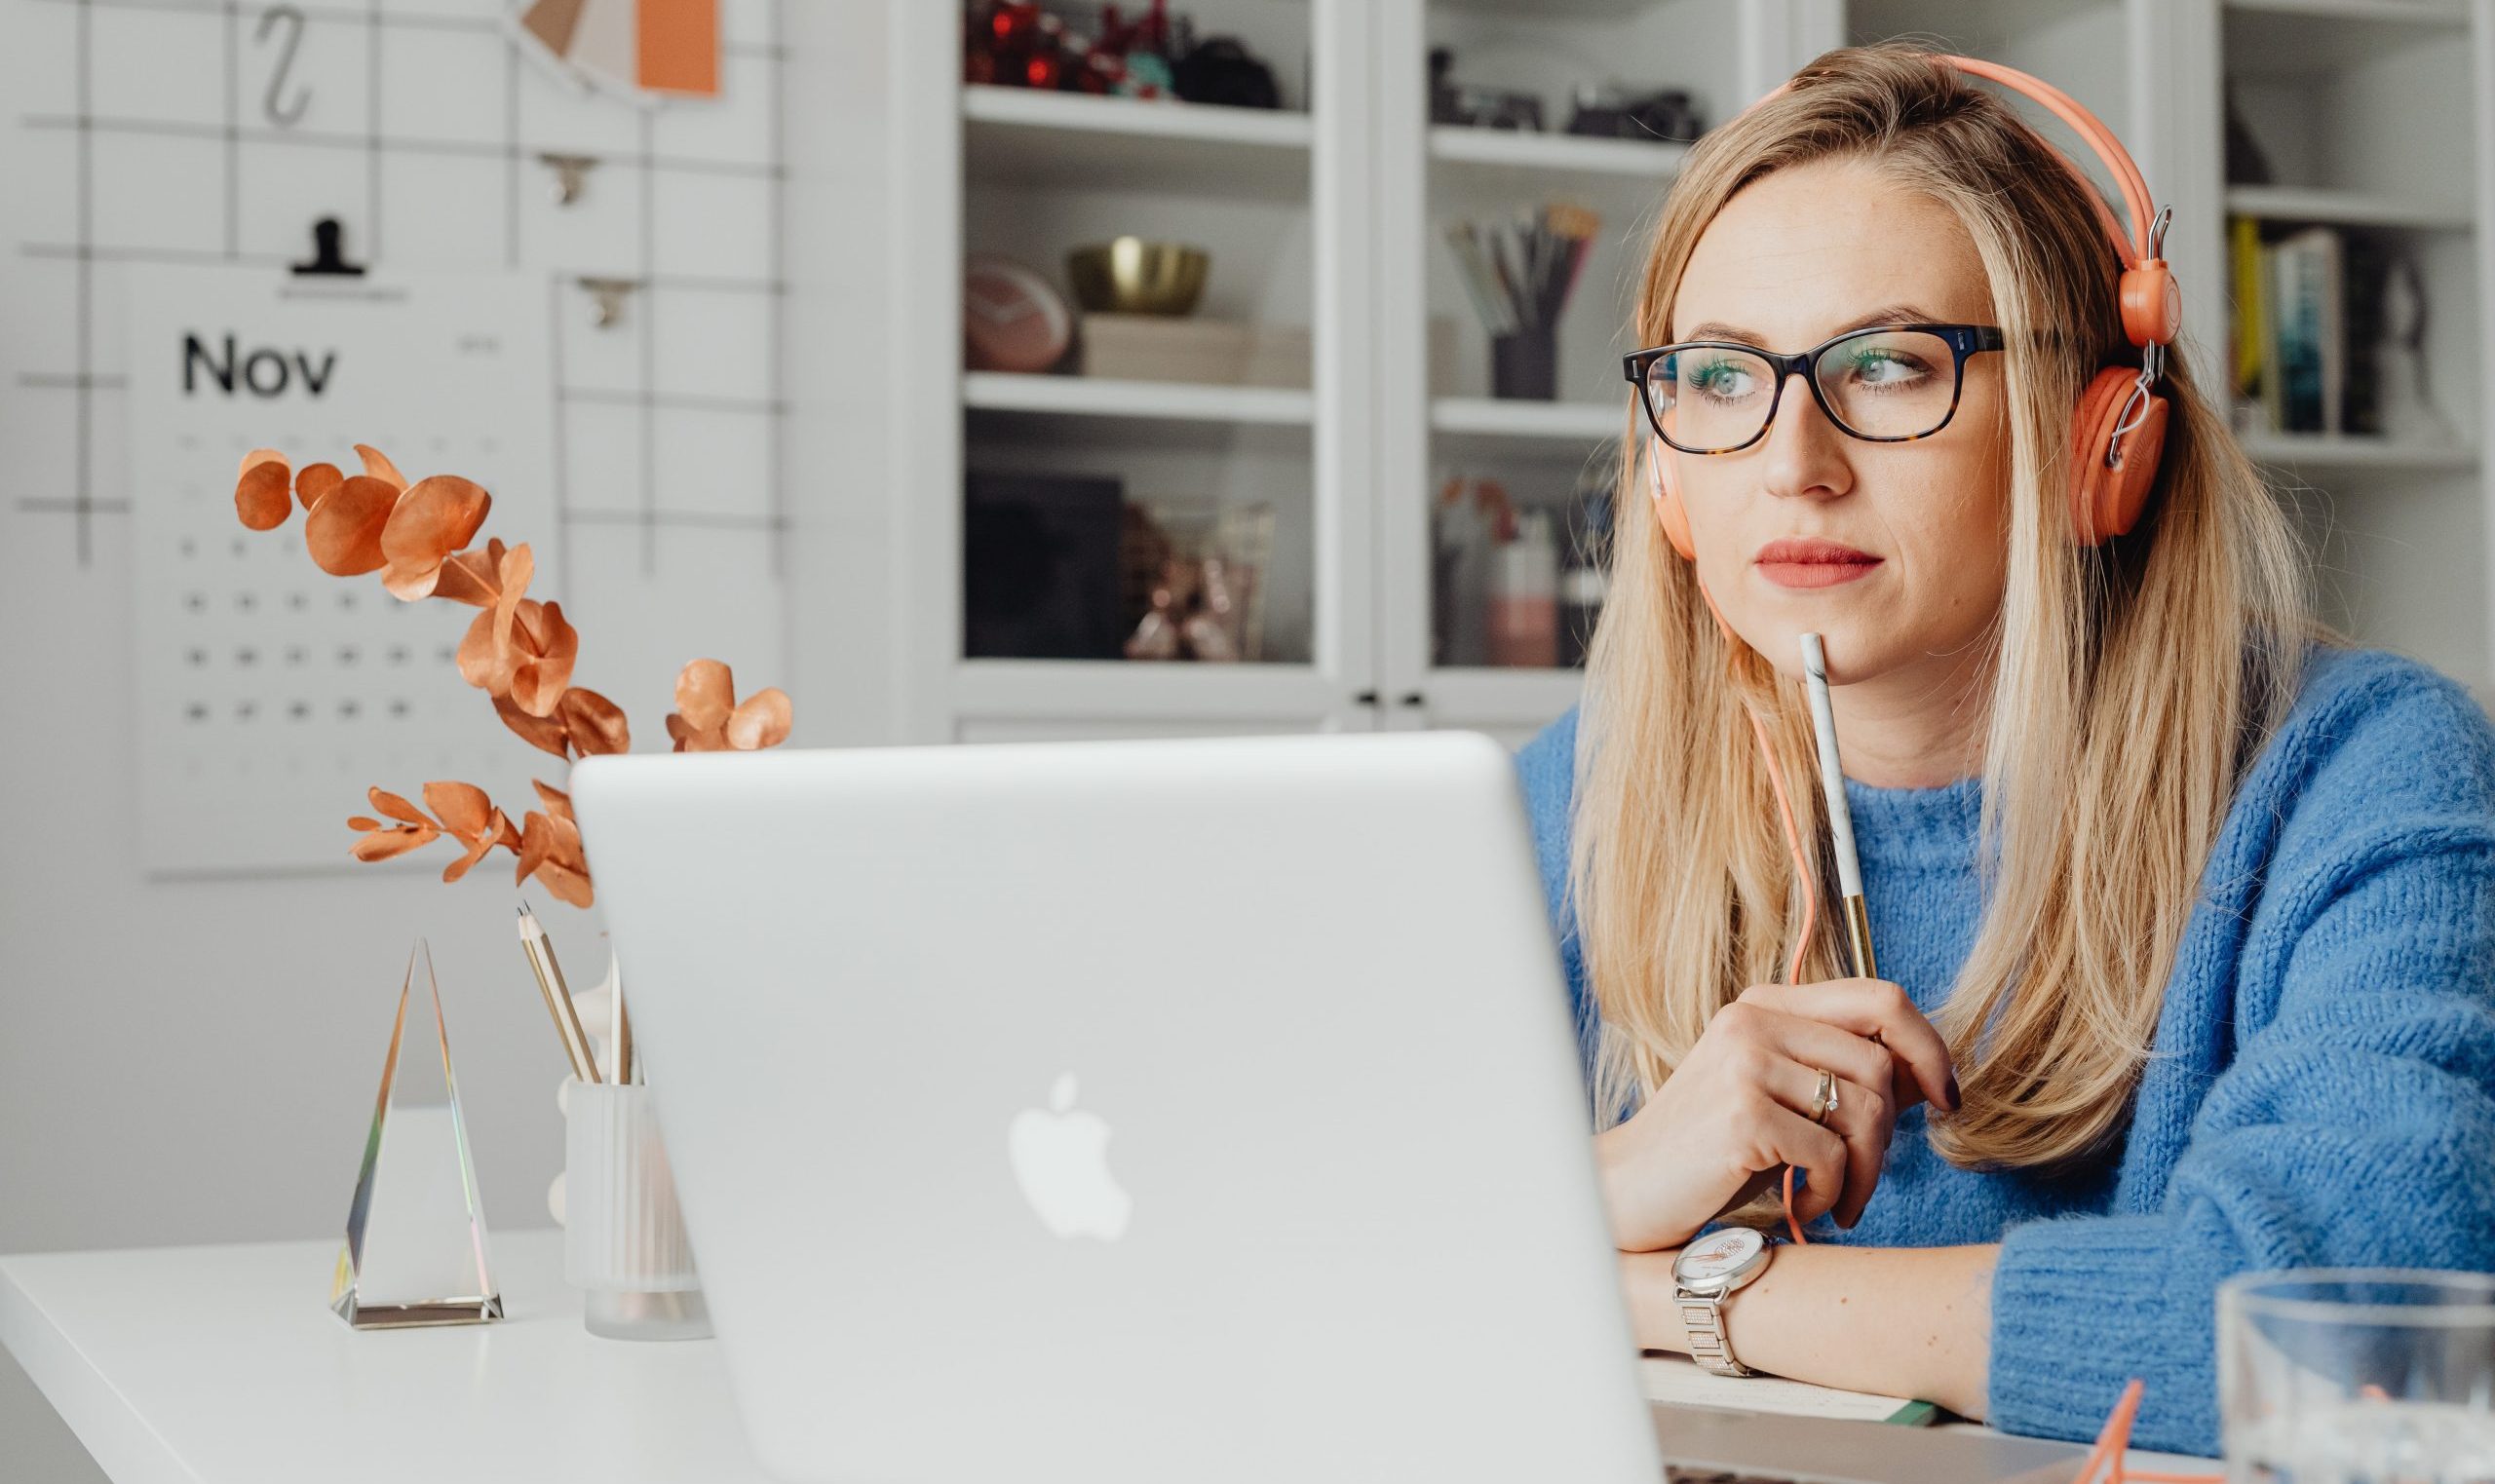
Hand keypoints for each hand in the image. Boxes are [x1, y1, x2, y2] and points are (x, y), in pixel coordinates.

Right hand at [1592, 978, 1956, 1251]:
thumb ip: (1838, 1075)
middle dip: (1890, 1135)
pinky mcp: (1743, 1114)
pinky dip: (1834, 1191)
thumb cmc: (1711, 1153)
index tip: (1944, 1100)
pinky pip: (1833, 1153)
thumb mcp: (1777, 1097)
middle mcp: (1755, 1020)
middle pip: (1880, 1062)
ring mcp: (1746, 1062)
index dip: (1929, 1047)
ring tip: (1837, 1199)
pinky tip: (1806, 1207)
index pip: (1881, 998)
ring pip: (1865, 1109)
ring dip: (1866, 1172)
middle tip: (1864, 1179)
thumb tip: (1926, 1077)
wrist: (1628, 1191)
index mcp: (1766, 1005)